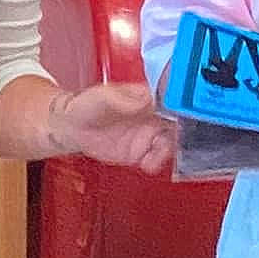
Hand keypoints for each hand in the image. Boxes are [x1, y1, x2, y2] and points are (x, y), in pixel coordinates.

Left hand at [49, 82, 175, 173]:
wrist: (71, 129)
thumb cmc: (84, 106)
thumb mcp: (101, 97)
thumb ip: (123, 98)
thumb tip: (145, 98)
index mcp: (147, 94)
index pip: (174, 96)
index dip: (184, 104)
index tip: (186, 112)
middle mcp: (153, 112)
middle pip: (181, 120)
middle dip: (184, 132)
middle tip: (176, 140)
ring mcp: (150, 132)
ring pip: (174, 141)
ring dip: (168, 151)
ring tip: (154, 157)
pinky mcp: (144, 150)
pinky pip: (159, 158)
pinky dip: (157, 163)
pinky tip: (147, 164)